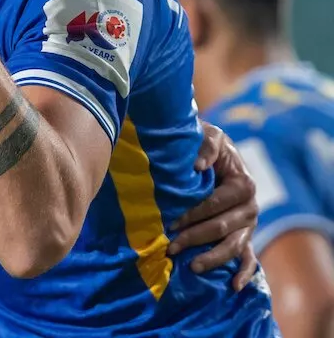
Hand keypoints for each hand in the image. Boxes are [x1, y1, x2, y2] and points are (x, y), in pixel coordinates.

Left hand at [168, 121, 258, 289]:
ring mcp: (249, 224)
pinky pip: (250, 258)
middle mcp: (251, 207)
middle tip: (171, 247)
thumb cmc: (209, 144)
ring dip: (213, 258)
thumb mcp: (210, 135)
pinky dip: (245, 273)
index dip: (193, 213)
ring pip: (233, 246)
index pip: (216, 204)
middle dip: (195, 238)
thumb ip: (207, 146)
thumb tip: (198, 165)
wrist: (218, 151)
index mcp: (244, 184)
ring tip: (192, 267)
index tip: (171, 222)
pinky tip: (233, 286)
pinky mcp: (246, 235)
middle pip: (222, 228)